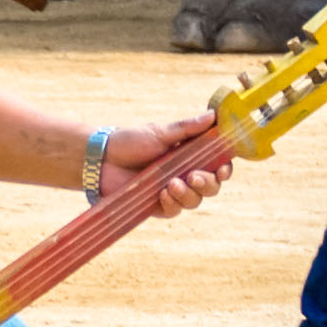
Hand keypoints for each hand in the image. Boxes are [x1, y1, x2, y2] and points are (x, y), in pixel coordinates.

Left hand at [98, 116, 237, 217]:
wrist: (101, 159)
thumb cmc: (131, 141)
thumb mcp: (160, 132)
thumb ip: (187, 128)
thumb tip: (213, 115)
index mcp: (190, 154)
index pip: (218, 164)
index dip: (225, 168)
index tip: (222, 168)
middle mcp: (185, 173)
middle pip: (211, 186)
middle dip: (208, 184)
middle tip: (194, 177)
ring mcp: (172, 190)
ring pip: (195, 201)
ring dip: (188, 195)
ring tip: (171, 185)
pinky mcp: (158, 205)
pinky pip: (175, 211)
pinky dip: (173, 204)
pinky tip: (162, 194)